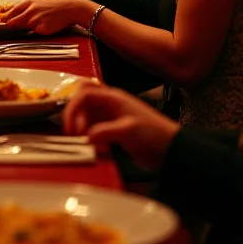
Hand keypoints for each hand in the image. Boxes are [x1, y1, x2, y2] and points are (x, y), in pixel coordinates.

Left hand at [3, 0, 88, 34]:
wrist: (70, 6)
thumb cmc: (56, 3)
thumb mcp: (40, 1)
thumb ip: (28, 7)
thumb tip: (18, 15)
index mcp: (28, 2)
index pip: (12, 11)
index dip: (6, 16)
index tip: (2, 20)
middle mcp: (30, 11)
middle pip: (14, 21)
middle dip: (11, 24)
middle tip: (9, 26)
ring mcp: (35, 20)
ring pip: (26, 26)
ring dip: (29, 26)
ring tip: (41, 20)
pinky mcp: (42, 28)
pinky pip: (37, 32)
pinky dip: (40, 30)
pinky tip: (48, 24)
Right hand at [63, 85, 179, 170]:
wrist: (171, 149)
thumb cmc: (154, 135)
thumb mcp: (128, 131)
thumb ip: (105, 131)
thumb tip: (85, 136)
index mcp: (113, 97)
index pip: (84, 94)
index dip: (73, 109)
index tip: (71, 127)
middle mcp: (109, 103)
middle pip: (82, 95)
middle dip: (72, 109)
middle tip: (70, 128)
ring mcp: (110, 114)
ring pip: (86, 110)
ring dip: (79, 120)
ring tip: (78, 137)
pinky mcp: (112, 126)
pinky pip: (93, 123)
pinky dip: (86, 130)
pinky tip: (88, 141)